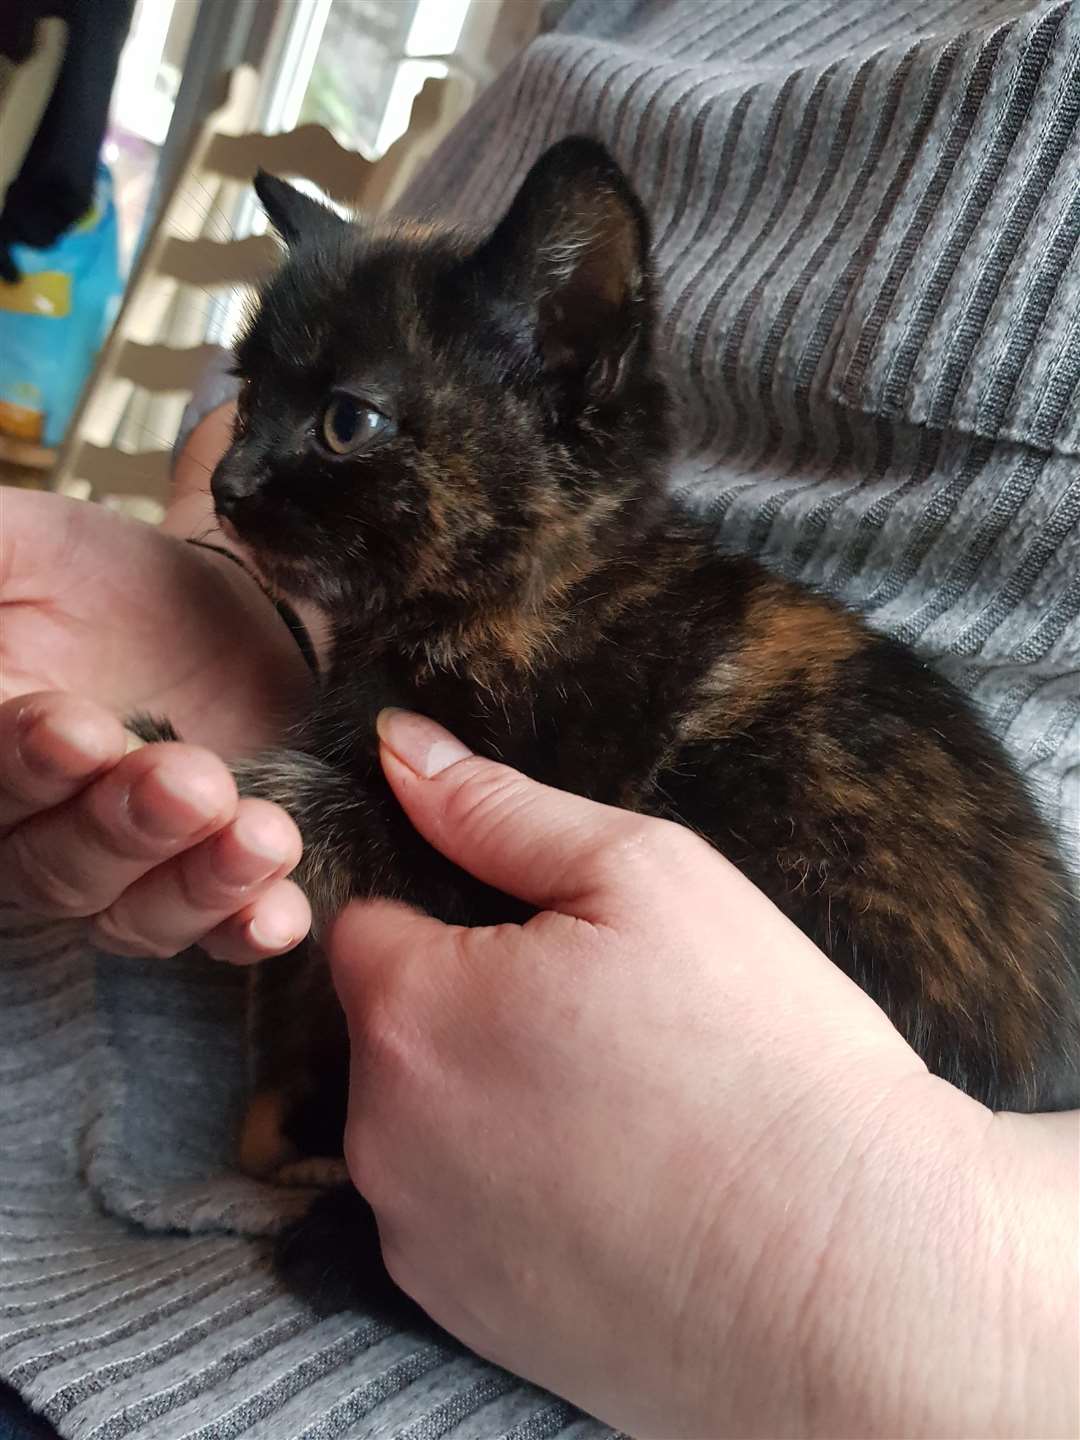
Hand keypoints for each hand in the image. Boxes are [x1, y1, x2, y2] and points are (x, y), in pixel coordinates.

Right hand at [0, 465, 313, 960]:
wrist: (224, 610)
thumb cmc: (101, 580)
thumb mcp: (24, 547)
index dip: (22, 760)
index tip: (80, 730)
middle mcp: (32, 832)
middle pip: (53, 861)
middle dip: (123, 823)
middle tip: (192, 781)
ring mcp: (123, 874)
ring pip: (133, 912)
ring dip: (196, 883)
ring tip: (261, 837)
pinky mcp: (208, 889)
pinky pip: (215, 937)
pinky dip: (246, 930)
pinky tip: (281, 916)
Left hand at [327, 710, 1076, 1438]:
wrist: (853, 1270)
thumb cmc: (756, 1050)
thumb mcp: (643, 875)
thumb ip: (497, 808)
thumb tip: (398, 743)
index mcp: (409, 1009)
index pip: (369, 925)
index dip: (451, 918)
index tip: (539, 941)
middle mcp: (380, 1133)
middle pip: (390, 1029)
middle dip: (467, 1010)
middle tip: (600, 1025)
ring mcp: (416, 1236)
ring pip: (420, 1125)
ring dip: (483, 1105)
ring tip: (615, 1111)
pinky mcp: (461, 1315)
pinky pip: (452, 1217)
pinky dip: (507, 1196)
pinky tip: (610, 1191)